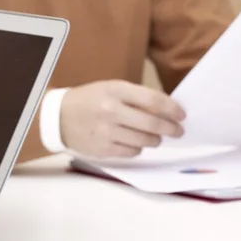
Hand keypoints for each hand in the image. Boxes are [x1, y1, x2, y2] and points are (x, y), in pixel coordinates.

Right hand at [58, 80, 184, 158]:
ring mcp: (106, 132)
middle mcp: (111, 111)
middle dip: (170, 129)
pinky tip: (136, 142)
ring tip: (156, 137)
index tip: (182, 115)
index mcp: (116, 91)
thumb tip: (168, 109)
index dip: (172, 109)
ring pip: (145, 141)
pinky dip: (139, 148)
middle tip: (178, 131)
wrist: (58, 117)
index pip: (152, 101)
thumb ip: (138, 97)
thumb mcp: (113, 88)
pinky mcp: (103, 149)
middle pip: (152, 124)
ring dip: (156, 140)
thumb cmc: (92, 100)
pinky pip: (132, 152)